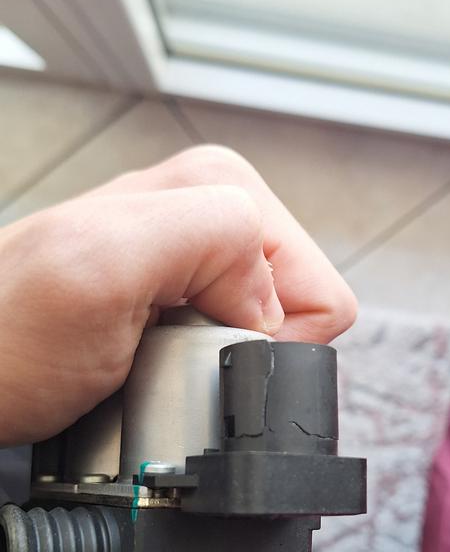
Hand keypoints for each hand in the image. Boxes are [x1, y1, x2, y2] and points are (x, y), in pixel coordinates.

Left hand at [0, 145, 356, 445]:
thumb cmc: (8, 338)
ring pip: (265, 333)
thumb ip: (212, 237)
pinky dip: (195, 366)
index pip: (316, 287)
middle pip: (295, 310)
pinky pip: (230, 343)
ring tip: (147, 354)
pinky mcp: (177, 291)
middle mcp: (210, 208)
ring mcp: (192, 252)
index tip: (194, 346)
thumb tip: (270, 296)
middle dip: (239, 347)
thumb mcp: (105, 265)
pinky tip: (147, 358)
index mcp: (215, 185)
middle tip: (164, 348)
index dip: (264, 340)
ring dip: (213, 360)